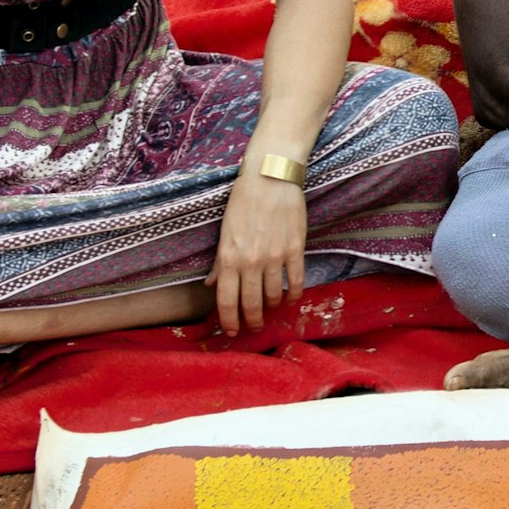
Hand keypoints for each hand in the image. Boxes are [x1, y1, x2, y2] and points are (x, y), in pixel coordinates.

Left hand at [213, 167, 308, 333]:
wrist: (270, 177)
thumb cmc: (243, 201)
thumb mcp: (225, 231)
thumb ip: (220, 262)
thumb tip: (212, 284)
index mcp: (229, 257)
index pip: (227, 301)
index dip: (228, 321)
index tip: (232, 331)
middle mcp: (251, 261)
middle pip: (251, 304)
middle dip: (252, 321)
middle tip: (254, 327)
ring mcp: (275, 257)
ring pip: (274, 296)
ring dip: (272, 308)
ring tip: (271, 309)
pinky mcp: (295, 250)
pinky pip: (296, 282)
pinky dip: (294, 295)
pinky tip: (291, 299)